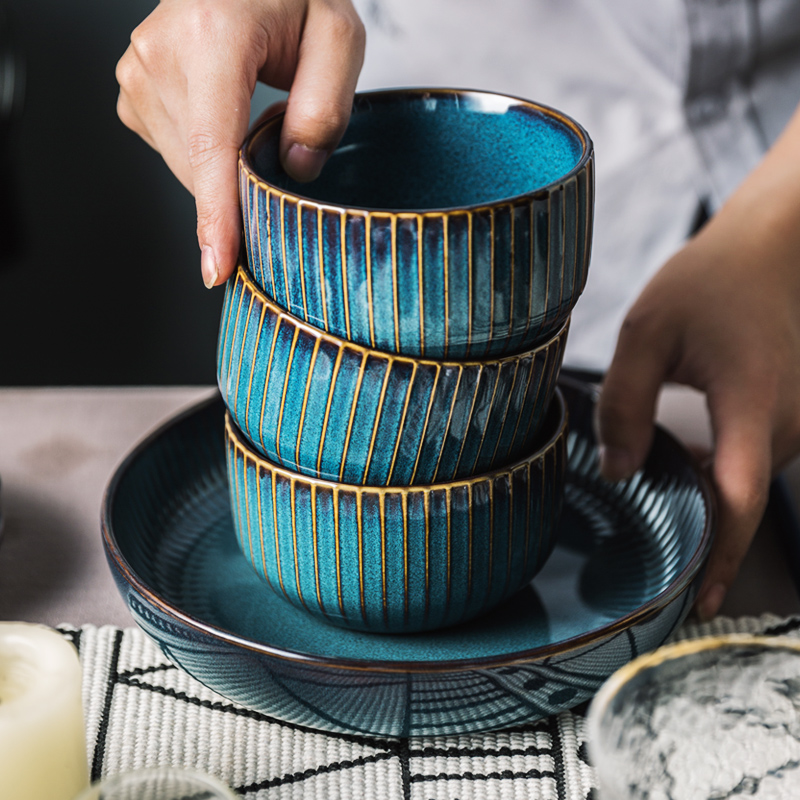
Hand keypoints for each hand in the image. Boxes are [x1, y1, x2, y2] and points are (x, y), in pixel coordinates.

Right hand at [116, 0, 364, 286]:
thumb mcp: (336, 36)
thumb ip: (325, 106)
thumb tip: (294, 169)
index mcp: (211, 36)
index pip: (213, 147)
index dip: (218, 215)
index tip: (217, 267)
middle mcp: (160, 54)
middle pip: (203, 167)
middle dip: (245, 183)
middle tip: (282, 139)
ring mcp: (137, 72)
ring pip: (188, 167)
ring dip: (227, 166)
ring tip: (253, 110)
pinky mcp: (133, 90)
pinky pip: (175, 153)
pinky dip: (207, 155)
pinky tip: (227, 117)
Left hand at [597, 104, 799, 619]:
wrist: (775, 250)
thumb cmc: (712, 281)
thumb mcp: (649, 329)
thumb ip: (624, 401)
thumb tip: (616, 469)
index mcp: (753, 404)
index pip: (739, 497)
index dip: (719, 555)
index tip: (697, 602)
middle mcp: (786, 425)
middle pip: (739, 504)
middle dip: (699, 543)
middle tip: (646, 575)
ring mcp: (794, 424)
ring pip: (742, 486)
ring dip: (703, 509)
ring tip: (654, 527)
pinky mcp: (785, 417)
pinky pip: (748, 464)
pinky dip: (715, 480)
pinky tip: (676, 473)